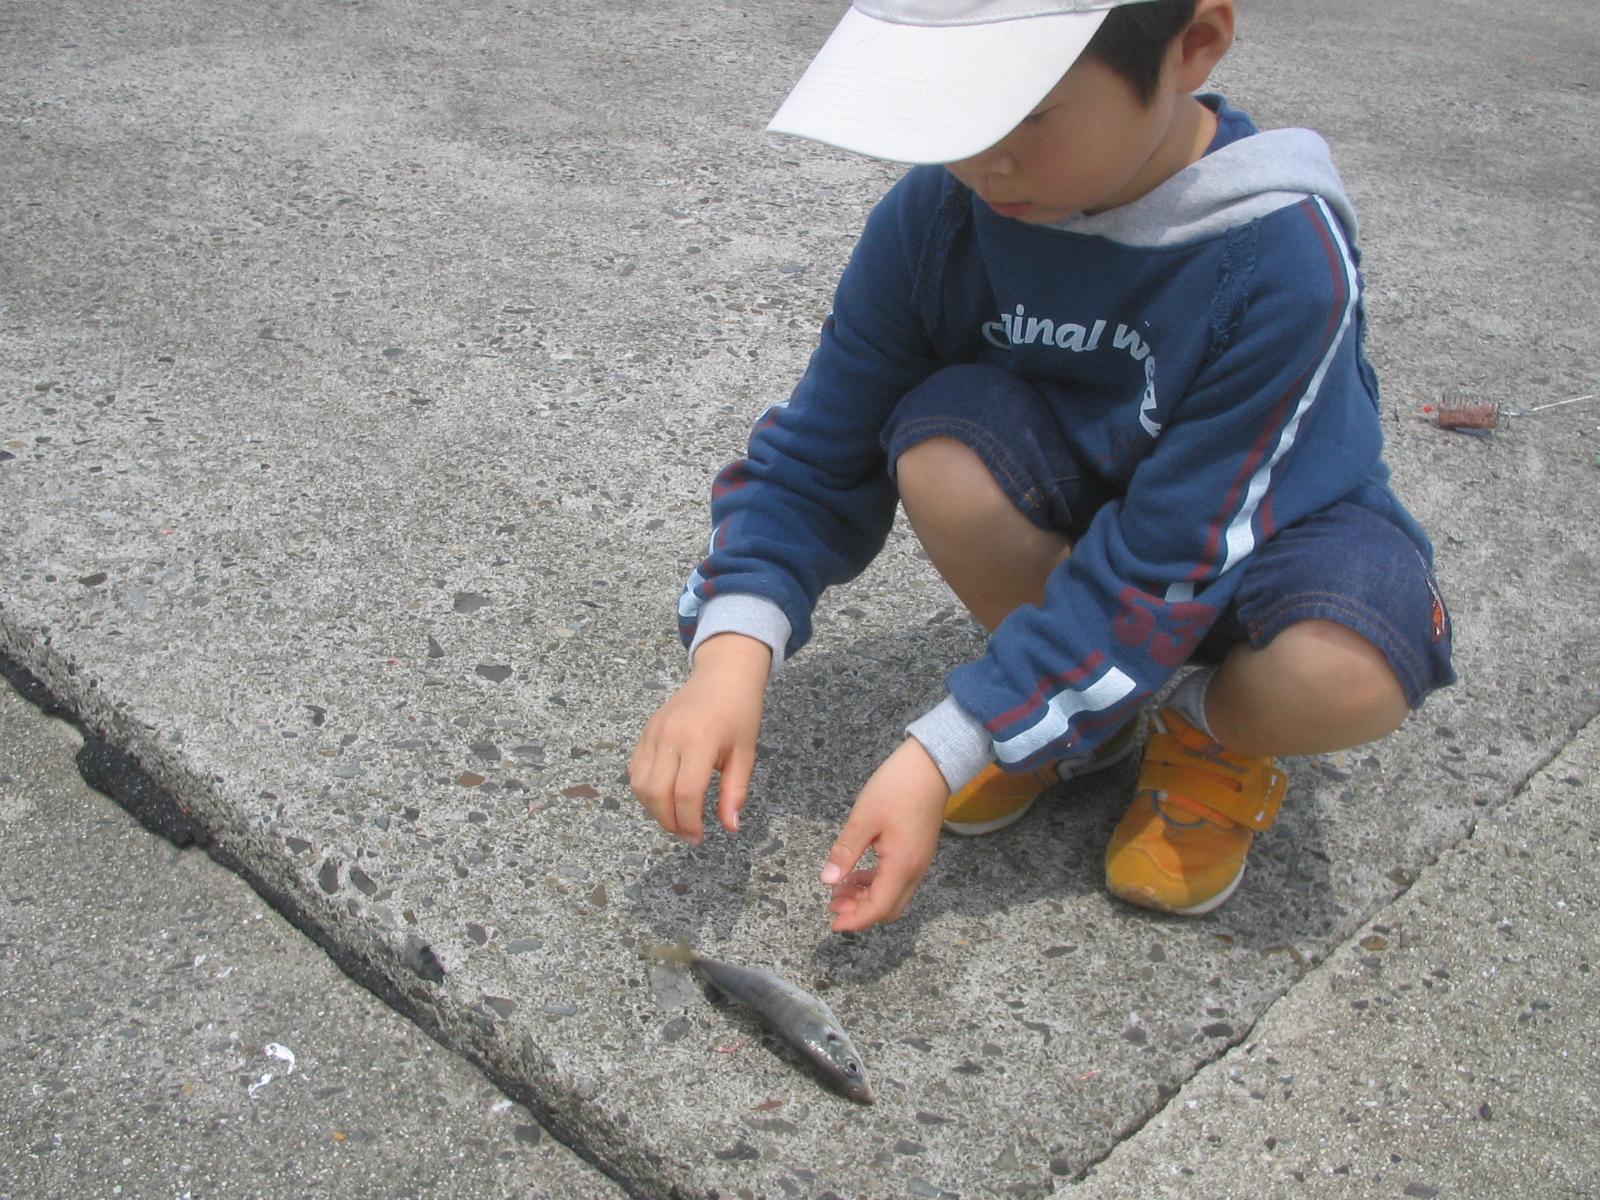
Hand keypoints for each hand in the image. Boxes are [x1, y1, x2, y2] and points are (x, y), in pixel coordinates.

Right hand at [630, 634, 770, 844]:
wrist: (724, 675)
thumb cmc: (740, 713)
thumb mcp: (746, 753)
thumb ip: (735, 792)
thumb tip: (730, 827)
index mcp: (700, 741)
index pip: (686, 793)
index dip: (690, 822)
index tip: (699, 837)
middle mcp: (671, 736)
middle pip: (657, 793)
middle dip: (670, 821)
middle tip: (687, 833)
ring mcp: (654, 732)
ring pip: (640, 784)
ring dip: (654, 809)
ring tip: (675, 818)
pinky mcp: (646, 731)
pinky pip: (635, 769)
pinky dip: (644, 791)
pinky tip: (663, 798)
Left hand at [820, 738, 948, 932]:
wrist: (931, 765)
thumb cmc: (896, 787)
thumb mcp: (863, 818)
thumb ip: (845, 852)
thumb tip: (828, 881)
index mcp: (901, 865)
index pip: (878, 908)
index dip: (855, 920)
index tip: (832, 923)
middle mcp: (914, 870)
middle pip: (889, 909)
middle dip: (860, 913)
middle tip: (833, 906)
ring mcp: (918, 862)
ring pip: (894, 896)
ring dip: (867, 899)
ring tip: (839, 890)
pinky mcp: (917, 852)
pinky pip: (898, 880)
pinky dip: (877, 884)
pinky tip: (857, 874)